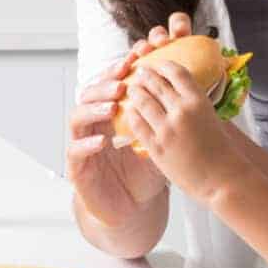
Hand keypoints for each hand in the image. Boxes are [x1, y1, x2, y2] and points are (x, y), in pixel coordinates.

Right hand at [65, 13, 192, 226]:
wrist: (131, 209)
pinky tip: (102, 141)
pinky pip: (74, 151)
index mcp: (112, 115)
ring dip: (94, 108)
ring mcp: (83, 145)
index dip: (120, 70)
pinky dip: (87, 145)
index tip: (136, 58)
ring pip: (77, 117)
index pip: (111, 85)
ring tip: (113, 105)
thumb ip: (167, 121)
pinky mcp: (78, 169)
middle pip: (90, 94)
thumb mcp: (161, 144)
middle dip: (105, 84)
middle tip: (123, 79)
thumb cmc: (144, 175)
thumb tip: (192, 93)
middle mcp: (94, 125)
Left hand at [123, 59, 247, 203]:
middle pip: (157, 84)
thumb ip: (195, 103)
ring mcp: (167, 129)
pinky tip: (129, 111)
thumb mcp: (211, 117)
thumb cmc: (220, 150)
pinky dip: (131, 115)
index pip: (177, 72)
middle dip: (145, 75)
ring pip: (143, 102)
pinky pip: (137, 125)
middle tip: (139, 72)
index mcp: (199, 101)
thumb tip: (180, 91)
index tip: (156, 63)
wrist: (221, 179)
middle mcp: (182, 111)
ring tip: (131, 89)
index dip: (163, 64)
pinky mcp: (157, 147)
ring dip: (135, 92)